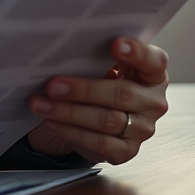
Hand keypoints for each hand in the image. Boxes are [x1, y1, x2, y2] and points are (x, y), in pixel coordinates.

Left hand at [25, 37, 168, 164]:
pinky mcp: (126, 151)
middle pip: (122, 94)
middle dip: (84, 89)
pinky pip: (98, 142)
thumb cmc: (103, 81)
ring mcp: (142, 129)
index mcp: (153, 74)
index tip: (114, 44)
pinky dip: (71, 131)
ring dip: (69, 112)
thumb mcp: (106, 66)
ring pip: (106, 120)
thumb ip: (99, 57)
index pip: (154, 61)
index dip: (136, 52)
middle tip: (53, 85)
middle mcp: (153, 102)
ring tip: (41, 103)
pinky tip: (52, 121)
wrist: (98, 117)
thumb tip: (72, 49)